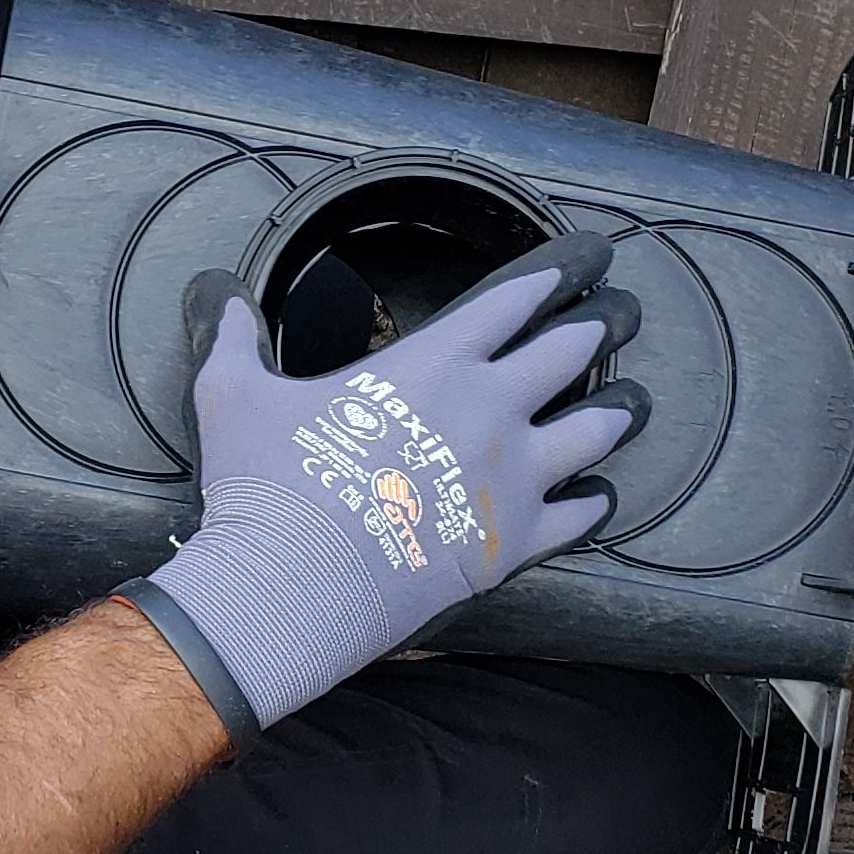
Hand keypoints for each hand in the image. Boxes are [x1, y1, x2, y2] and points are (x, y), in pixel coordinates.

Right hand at [119, 232, 643, 733]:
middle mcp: (488, 412)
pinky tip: (598, 498)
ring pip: (593, 432)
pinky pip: (578, 516)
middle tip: (616, 317)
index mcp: (433, 365)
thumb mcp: (232, 396)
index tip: (569, 270)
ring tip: (631, 404)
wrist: (292, 583)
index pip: (506, 305)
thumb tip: (222, 304)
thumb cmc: (266, 485)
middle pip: (567, 354)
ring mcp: (511, 479)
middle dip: (595, 330)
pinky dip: (592, 503)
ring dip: (614, 413)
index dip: (544, 281)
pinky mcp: (515, 541)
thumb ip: (234, 342)